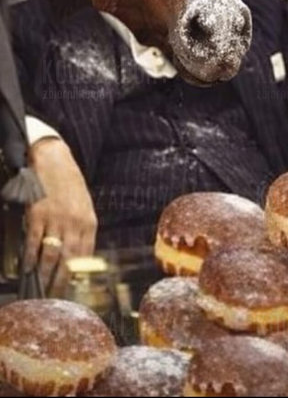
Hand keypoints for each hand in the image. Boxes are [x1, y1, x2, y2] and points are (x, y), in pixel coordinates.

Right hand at [26, 138, 96, 296]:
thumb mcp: (83, 206)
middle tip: (54, 299)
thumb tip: (76, 256)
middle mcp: (75, 222)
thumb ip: (81, 230)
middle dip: (61, 282)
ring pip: (51, 254)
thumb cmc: (69, 184)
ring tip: (40, 289)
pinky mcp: (38, 213)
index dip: (78, 276)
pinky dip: (31, 257)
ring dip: (44, 274)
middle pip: (69, 259)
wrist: (54, 159)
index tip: (72, 292)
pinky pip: (34, 241)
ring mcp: (57, 218)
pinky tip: (28, 268)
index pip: (85, 256)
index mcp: (89, 221)